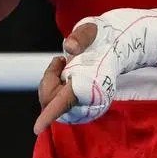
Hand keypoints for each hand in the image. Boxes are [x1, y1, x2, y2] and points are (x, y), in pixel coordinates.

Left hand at [32, 8, 156, 134]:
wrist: (119, 47)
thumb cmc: (104, 38)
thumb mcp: (91, 29)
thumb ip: (81, 36)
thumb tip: (70, 47)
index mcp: (86, 85)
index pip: (64, 101)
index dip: (49, 114)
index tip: (37, 128)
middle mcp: (85, 102)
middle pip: (49, 97)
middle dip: (49, 77)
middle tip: (60, 60)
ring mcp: (82, 106)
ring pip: (50, 99)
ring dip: (52, 80)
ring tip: (66, 65)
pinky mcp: (79, 107)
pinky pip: (54, 99)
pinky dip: (55, 84)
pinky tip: (67, 73)